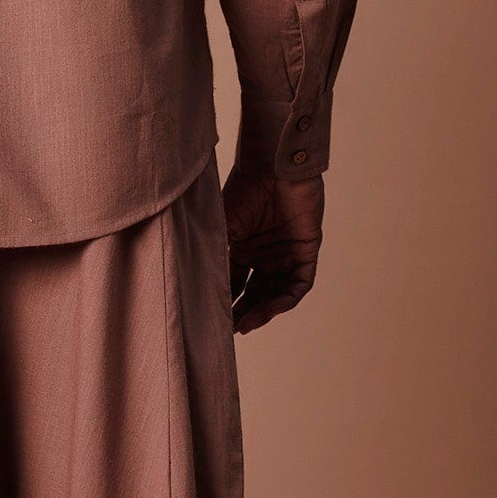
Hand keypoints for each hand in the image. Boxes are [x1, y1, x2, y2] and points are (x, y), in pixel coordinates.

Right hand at [223, 165, 323, 333]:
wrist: (274, 167)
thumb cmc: (245, 188)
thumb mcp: (221, 224)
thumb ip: (212, 252)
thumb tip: (190, 282)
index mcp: (243, 247)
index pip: (233, 282)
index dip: (225, 301)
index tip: (214, 321)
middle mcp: (264, 253)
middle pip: (255, 292)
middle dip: (245, 312)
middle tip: (232, 330)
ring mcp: (286, 253)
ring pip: (276, 293)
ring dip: (264, 311)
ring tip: (247, 324)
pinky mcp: (306, 250)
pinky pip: (299, 284)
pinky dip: (286, 299)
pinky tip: (270, 309)